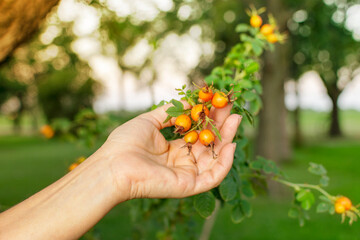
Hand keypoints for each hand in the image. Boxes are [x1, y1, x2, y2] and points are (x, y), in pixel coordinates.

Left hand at [100, 102, 241, 200]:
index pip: (197, 133)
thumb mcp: (148, 121)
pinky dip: (225, 163)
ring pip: (214, 158)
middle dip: (221, 126)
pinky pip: (213, 176)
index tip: (218, 103)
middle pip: (208, 144)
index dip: (208, 119)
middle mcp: (182, 161)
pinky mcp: (189, 185)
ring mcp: (186, 174)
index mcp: (172, 149)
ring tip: (234, 120)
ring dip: (226, 139)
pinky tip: (230, 145)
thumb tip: (189, 102)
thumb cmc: (125, 143)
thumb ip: (169, 112)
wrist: (113, 165)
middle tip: (232, 109)